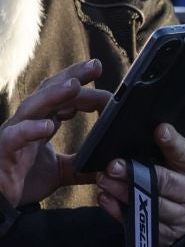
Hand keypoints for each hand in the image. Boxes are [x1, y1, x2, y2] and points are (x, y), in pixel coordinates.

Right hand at [0, 60, 108, 206]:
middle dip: (72, 78)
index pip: (63, 97)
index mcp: (41, 123)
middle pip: (49, 93)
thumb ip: (84, 164)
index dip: (82, 85)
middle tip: (96, 66)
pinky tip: (47, 125)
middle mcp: (27, 123)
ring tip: (74, 86)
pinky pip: (14, 137)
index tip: (103, 76)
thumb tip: (111, 163)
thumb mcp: (62, 171)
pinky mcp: (3, 152)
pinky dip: (30, 130)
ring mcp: (13, 135)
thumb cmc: (22, 180)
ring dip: (53, 95)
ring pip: (32, 108)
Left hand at [94, 124, 184, 246]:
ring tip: (103, 181)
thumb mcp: (179, 162)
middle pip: (166, 183)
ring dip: (124, 193)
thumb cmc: (179, 179)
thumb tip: (135, 130)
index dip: (172, 143)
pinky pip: (141, 224)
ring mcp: (183, 217)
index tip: (160, 130)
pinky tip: (106, 199)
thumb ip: (163, 148)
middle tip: (113, 166)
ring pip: (151, 206)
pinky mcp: (168, 234)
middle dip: (137, 174)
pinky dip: (120, 212)